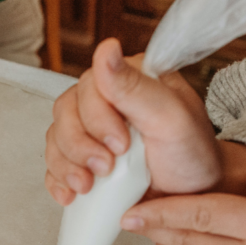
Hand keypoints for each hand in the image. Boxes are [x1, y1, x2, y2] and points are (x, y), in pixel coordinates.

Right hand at [44, 38, 245, 205]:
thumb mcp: (170, 119)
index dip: (96, 119)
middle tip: (106, 168)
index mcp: (128, 80)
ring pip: (55, 140)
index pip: (88, 88)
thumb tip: (106, 48)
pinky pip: (52, 165)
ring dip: (66, 166)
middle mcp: (104, 101)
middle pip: (65, 114)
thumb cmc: (191, 154)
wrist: (193, 196)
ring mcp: (89, 131)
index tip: (120, 146)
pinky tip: (72, 194)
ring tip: (89, 186)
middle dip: (80, 147)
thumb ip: (135, 86)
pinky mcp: (80, 159)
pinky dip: (58, 181)